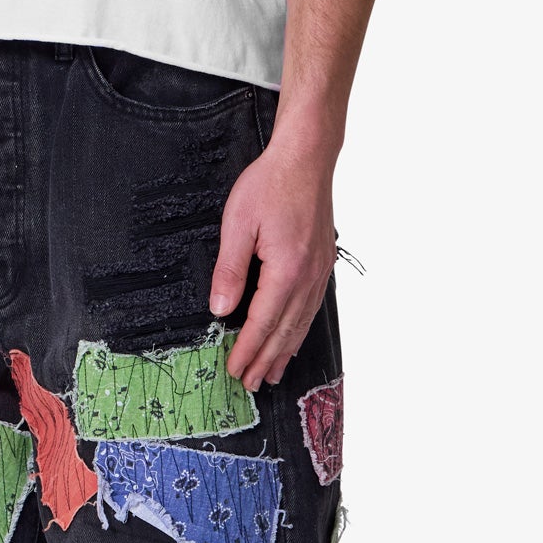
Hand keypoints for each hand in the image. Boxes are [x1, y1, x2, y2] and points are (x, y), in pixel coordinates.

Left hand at [209, 119, 338, 391]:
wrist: (307, 157)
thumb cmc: (271, 184)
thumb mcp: (237, 224)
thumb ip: (229, 270)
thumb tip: (220, 309)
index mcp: (286, 270)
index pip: (262, 323)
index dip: (247, 350)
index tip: (234, 370)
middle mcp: (308, 277)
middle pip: (284, 331)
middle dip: (265, 360)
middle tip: (250, 384)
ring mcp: (319, 272)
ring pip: (301, 324)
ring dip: (285, 352)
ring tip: (271, 374)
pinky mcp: (322, 264)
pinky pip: (311, 308)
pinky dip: (300, 331)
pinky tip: (293, 339)